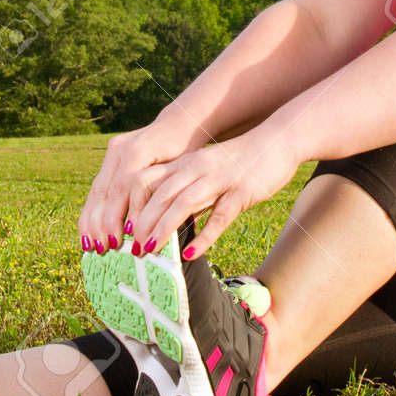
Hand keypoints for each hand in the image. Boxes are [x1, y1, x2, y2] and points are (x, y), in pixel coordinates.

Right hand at [77, 120, 200, 253]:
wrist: (180, 126)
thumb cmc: (187, 156)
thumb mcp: (181, 173)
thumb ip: (167, 195)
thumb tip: (156, 231)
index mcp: (140, 150)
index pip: (125, 187)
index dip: (120, 215)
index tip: (120, 241)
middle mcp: (121, 149)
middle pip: (106, 190)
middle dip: (102, 223)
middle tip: (103, 250)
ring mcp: (112, 152)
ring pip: (96, 191)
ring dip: (91, 221)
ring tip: (91, 247)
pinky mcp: (109, 158)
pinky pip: (97, 189)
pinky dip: (92, 212)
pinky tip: (89, 233)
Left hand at [124, 125, 301, 260]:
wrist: (277, 141)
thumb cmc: (240, 161)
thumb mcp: (205, 172)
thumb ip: (186, 192)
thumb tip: (165, 223)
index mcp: (184, 164)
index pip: (144, 180)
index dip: (128, 205)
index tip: (118, 229)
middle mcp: (196, 169)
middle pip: (159, 194)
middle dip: (140, 222)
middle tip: (129, 249)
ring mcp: (219, 179)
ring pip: (183, 202)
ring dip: (162, 228)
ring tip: (149, 251)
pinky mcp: (241, 192)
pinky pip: (219, 215)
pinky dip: (203, 236)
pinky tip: (190, 254)